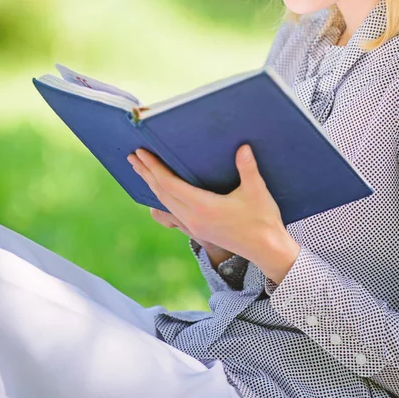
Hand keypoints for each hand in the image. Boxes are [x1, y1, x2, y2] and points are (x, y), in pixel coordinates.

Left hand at [127, 144, 300, 283]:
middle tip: (132, 156)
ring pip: (165, 202)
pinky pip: (172, 210)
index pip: (169, 183)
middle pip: (161, 192)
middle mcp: (193, 218)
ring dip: (151, 184)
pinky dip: (162, 197)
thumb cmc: (262, 220)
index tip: (141, 153)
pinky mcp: (198, 230)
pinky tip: (160, 192)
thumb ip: (248, 168)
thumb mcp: (257, 191)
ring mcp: (194, 226)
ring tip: (141, 170)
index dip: (154, 167)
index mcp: (203, 207)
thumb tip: (242, 147)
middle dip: (146, 173)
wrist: (266, 250)